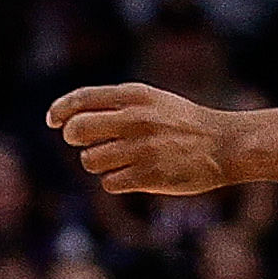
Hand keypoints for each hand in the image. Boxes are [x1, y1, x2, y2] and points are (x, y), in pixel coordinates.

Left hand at [47, 84, 239, 195]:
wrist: (225, 144)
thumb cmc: (181, 122)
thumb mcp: (150, 100)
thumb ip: (114, 105)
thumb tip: (68, 118)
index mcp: (134, 95)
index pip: (82, 99)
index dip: (60, 110)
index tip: (53, 120)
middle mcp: (135, 119)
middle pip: (77, 131)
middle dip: (75, 138)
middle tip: (88, 143)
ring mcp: (141, 148)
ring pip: (90, 160)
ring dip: (98, 163)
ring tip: (118, 160)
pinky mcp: (148, 176)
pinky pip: (109, 183)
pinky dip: (116, 181)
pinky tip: (132, 174)